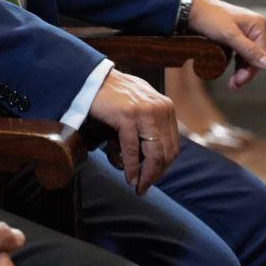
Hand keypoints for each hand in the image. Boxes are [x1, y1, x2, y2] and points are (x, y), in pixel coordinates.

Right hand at [88, 69, 178, 193]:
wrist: (92, 77)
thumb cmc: (114, 93)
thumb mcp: (141, 103)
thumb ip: (152, 122)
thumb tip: (155, 152)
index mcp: (166, 107)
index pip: (173, 146)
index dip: (164, 167)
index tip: (153, 178)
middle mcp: (160, 109)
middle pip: (167, 152)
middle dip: (156, 174)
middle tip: (144, 187)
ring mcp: (145, 112)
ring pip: (154, 154)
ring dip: (146, 175)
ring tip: (138, 186)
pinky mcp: (127, 116)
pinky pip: (132, 149)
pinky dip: (131, 167)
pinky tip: (128, 176)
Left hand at [187, 0, 265, 88]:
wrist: (188, 10)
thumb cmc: (209, 18)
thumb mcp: (229, 36)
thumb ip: (249, 50)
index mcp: (257, 25)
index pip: (261, 55)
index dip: (251, 70)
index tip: (238, 82)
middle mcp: (252, 28)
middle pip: (253, 57)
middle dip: (243, 72)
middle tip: (233, 85)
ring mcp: (242, 32)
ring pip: (244, 57)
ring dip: (237, 68)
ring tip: (230, 81)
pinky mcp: (231, 36)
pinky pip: (234, 53)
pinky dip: (229, 61)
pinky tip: (220, 65)